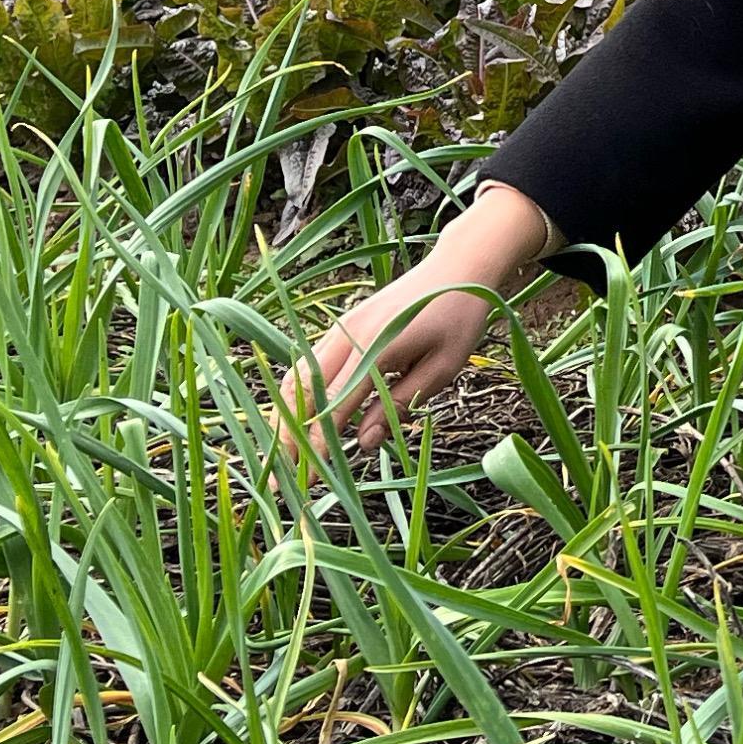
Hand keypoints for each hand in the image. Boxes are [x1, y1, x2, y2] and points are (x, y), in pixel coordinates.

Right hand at [280, 182, 557, 456]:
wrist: (458, 267)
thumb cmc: (457, 319)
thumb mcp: (441, 369)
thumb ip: (398, 406)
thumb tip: (361, 444)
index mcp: (375, 348)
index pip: (335, 405)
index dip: (318, 443)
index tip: (308, 476)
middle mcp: (348, 335)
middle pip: (303, 391)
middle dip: (290, 434)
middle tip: (285, 475)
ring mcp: (340, 326)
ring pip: (299, 376)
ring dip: (288, 414)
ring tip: (286, 452)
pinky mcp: (342, 324)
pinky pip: (309, 362)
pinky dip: (299, 392)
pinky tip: (301, 416)